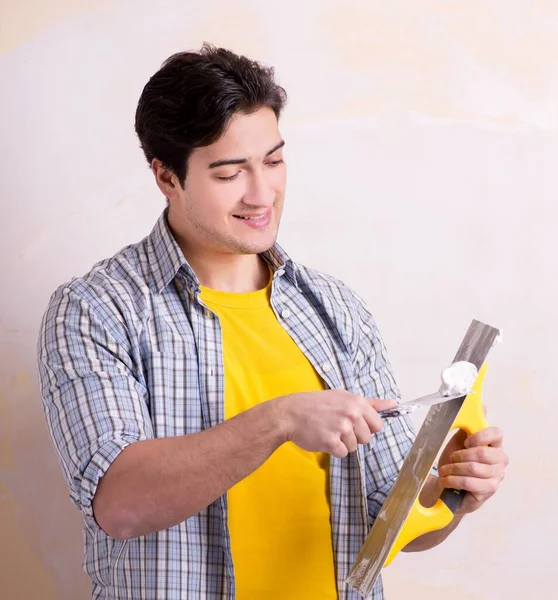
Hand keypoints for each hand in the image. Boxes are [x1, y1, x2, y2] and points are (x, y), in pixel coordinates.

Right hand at [275, 390, 396, 457]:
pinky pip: (342, 453)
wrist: (290, 413)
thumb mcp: (343, 397)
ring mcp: (341, 428)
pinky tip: (323, 438)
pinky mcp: (331, 442)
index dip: (366, 427)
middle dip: (354, 436)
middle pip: (367, 438)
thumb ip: (370, 403)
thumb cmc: (317, 404)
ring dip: (342, 443)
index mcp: (357, 402)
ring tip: (328, 430)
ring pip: (354, 447)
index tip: (353, 423)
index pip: (378, 425)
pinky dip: (333, 450)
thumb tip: (394, 404)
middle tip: (336, 426)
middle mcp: (351, 414)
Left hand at [437, 425, 507, 515]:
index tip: (466, 441)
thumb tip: (481, 405)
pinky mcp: (489, 490)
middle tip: (451, 458)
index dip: (480, 436)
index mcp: (495, 444)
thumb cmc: (456, 461)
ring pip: (473, 468)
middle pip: (483, 453)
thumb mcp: (459, 440)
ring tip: (445, 470)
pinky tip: (445, 480)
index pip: (497, 433)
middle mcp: (500, 460)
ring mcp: (497, 476)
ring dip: (453, 469)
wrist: (448, 484)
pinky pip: (469, 482)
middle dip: (461, 455)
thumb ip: (469, 424)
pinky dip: (452, 480)